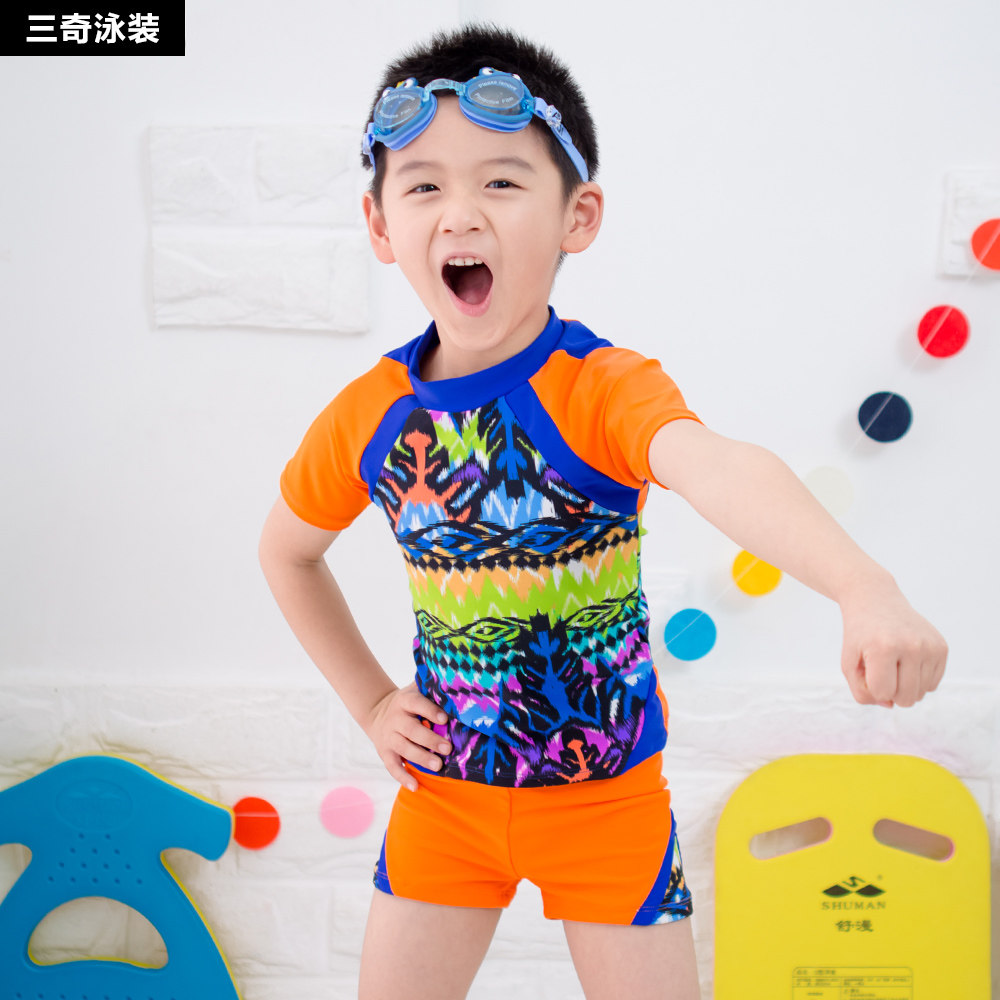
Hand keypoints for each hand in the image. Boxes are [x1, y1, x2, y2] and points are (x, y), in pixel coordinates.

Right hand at [363, 683, 451, 790]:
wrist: (378, 711)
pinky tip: (415, 786)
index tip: (445, 719)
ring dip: (421, 758)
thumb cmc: (409, 702)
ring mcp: (389, 737)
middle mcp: (395, 719)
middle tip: (448, 749)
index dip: (430, 711)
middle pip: (412, 730)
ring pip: (404, 749)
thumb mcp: (416, 689)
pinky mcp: (385, 753)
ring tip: (438, 766)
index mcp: (405, 701)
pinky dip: (403, 777)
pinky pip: (392, 767)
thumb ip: (433, 688)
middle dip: (430, 740)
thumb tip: (458, 684)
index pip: (417, 704)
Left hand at [839, 579, 946, 707]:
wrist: (875, 599)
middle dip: (890, 692)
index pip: (884, 693)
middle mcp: (911, 646)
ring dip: (905, 686)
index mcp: (884, 648)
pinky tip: (907, 660)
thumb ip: (861, 692)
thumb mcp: (848, 662)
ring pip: (921, 694)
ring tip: (893, 663)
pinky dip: (919, 679)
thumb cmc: (859, 634)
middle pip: (906, 699)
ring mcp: (930, 646)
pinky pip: (933, 684)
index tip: (867, 671)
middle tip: (881, 669)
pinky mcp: (942, 647)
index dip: (872, 688)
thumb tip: (890, 705)